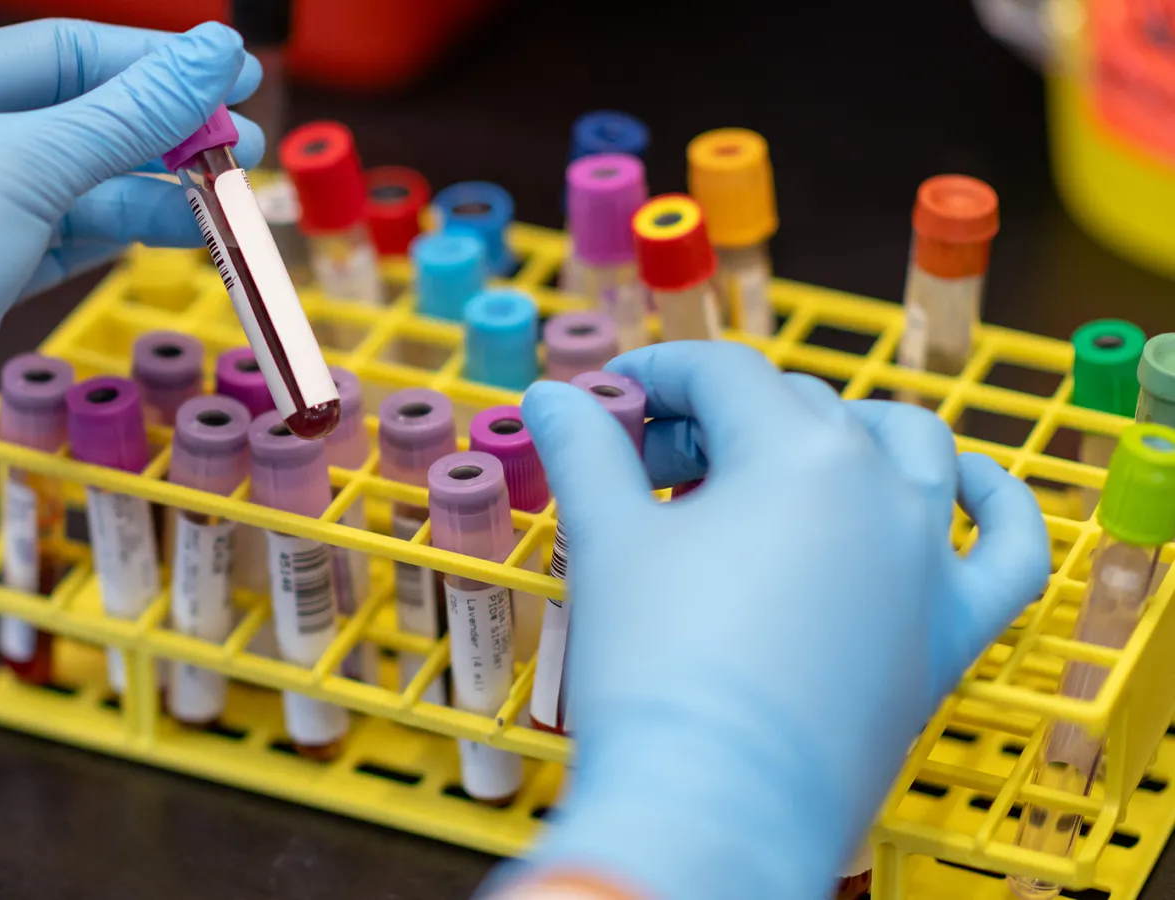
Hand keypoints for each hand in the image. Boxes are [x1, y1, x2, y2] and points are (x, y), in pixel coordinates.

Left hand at [0, 20, 260, 612]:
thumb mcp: (27, 164)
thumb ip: (130, 112)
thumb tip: (217, 55)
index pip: (55, 52)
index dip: (150, 63)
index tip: (231, 78)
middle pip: (67, 119)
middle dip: (157, 132)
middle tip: (242, 147)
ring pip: (68, 188)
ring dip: (148, 190)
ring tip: (226, 199)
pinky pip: (55, 242)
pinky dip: (115, 236)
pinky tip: (177, 232)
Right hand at [505, 342, 1049, 898]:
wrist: (714, 804)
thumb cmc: (657, 668)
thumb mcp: (607, 541)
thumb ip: (585, 451)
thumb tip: (551, 396)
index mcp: (798, 453)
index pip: (724, 375)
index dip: (656, 376)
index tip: (607, 402)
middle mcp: (881, 489)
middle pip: (798, 410)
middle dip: (717, 421)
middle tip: (646, 470)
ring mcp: (927, 559)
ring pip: (908, 449)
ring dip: (841, 432)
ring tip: (773, 465)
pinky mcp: (950, 630)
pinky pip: (1008, 548)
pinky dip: (994, 503)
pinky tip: (965, 482)